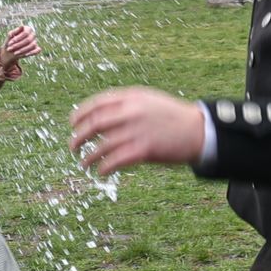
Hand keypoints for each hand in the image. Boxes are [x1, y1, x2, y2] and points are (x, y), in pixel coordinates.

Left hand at [0, 25, 40, 68]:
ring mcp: (35, 41)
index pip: (25, 33)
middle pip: (28, 39)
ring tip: (15, 53)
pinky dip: (32, 52)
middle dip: (18, 45)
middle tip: (10, 49)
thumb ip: (14, 32)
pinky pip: (37, 50)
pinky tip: (25, 55)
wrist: (10, 52)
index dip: (17, 38)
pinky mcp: (37, 49)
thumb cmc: (10, 42)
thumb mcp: (9, 36)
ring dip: (22, 50)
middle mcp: (32, 34)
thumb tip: (22, 26)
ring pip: (32, 45)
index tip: (9, 43)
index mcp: (27, 29)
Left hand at [69, 87, 204, 176]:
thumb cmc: (172, 116)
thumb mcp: (148, 100)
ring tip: (83, 163)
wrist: (198, 130)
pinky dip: (105, 167)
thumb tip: (99, 114)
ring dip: (89, 156)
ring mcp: (136, 131)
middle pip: (94, 124)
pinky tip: (101, 172)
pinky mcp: (144, 150)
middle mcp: (131, 113)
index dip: (80, 114)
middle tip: (72, 146)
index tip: (72, 123)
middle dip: (79, 136)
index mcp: (131, 98)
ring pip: (102, 146)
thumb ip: (125, 104)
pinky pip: (116, 160)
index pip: (96, 103)